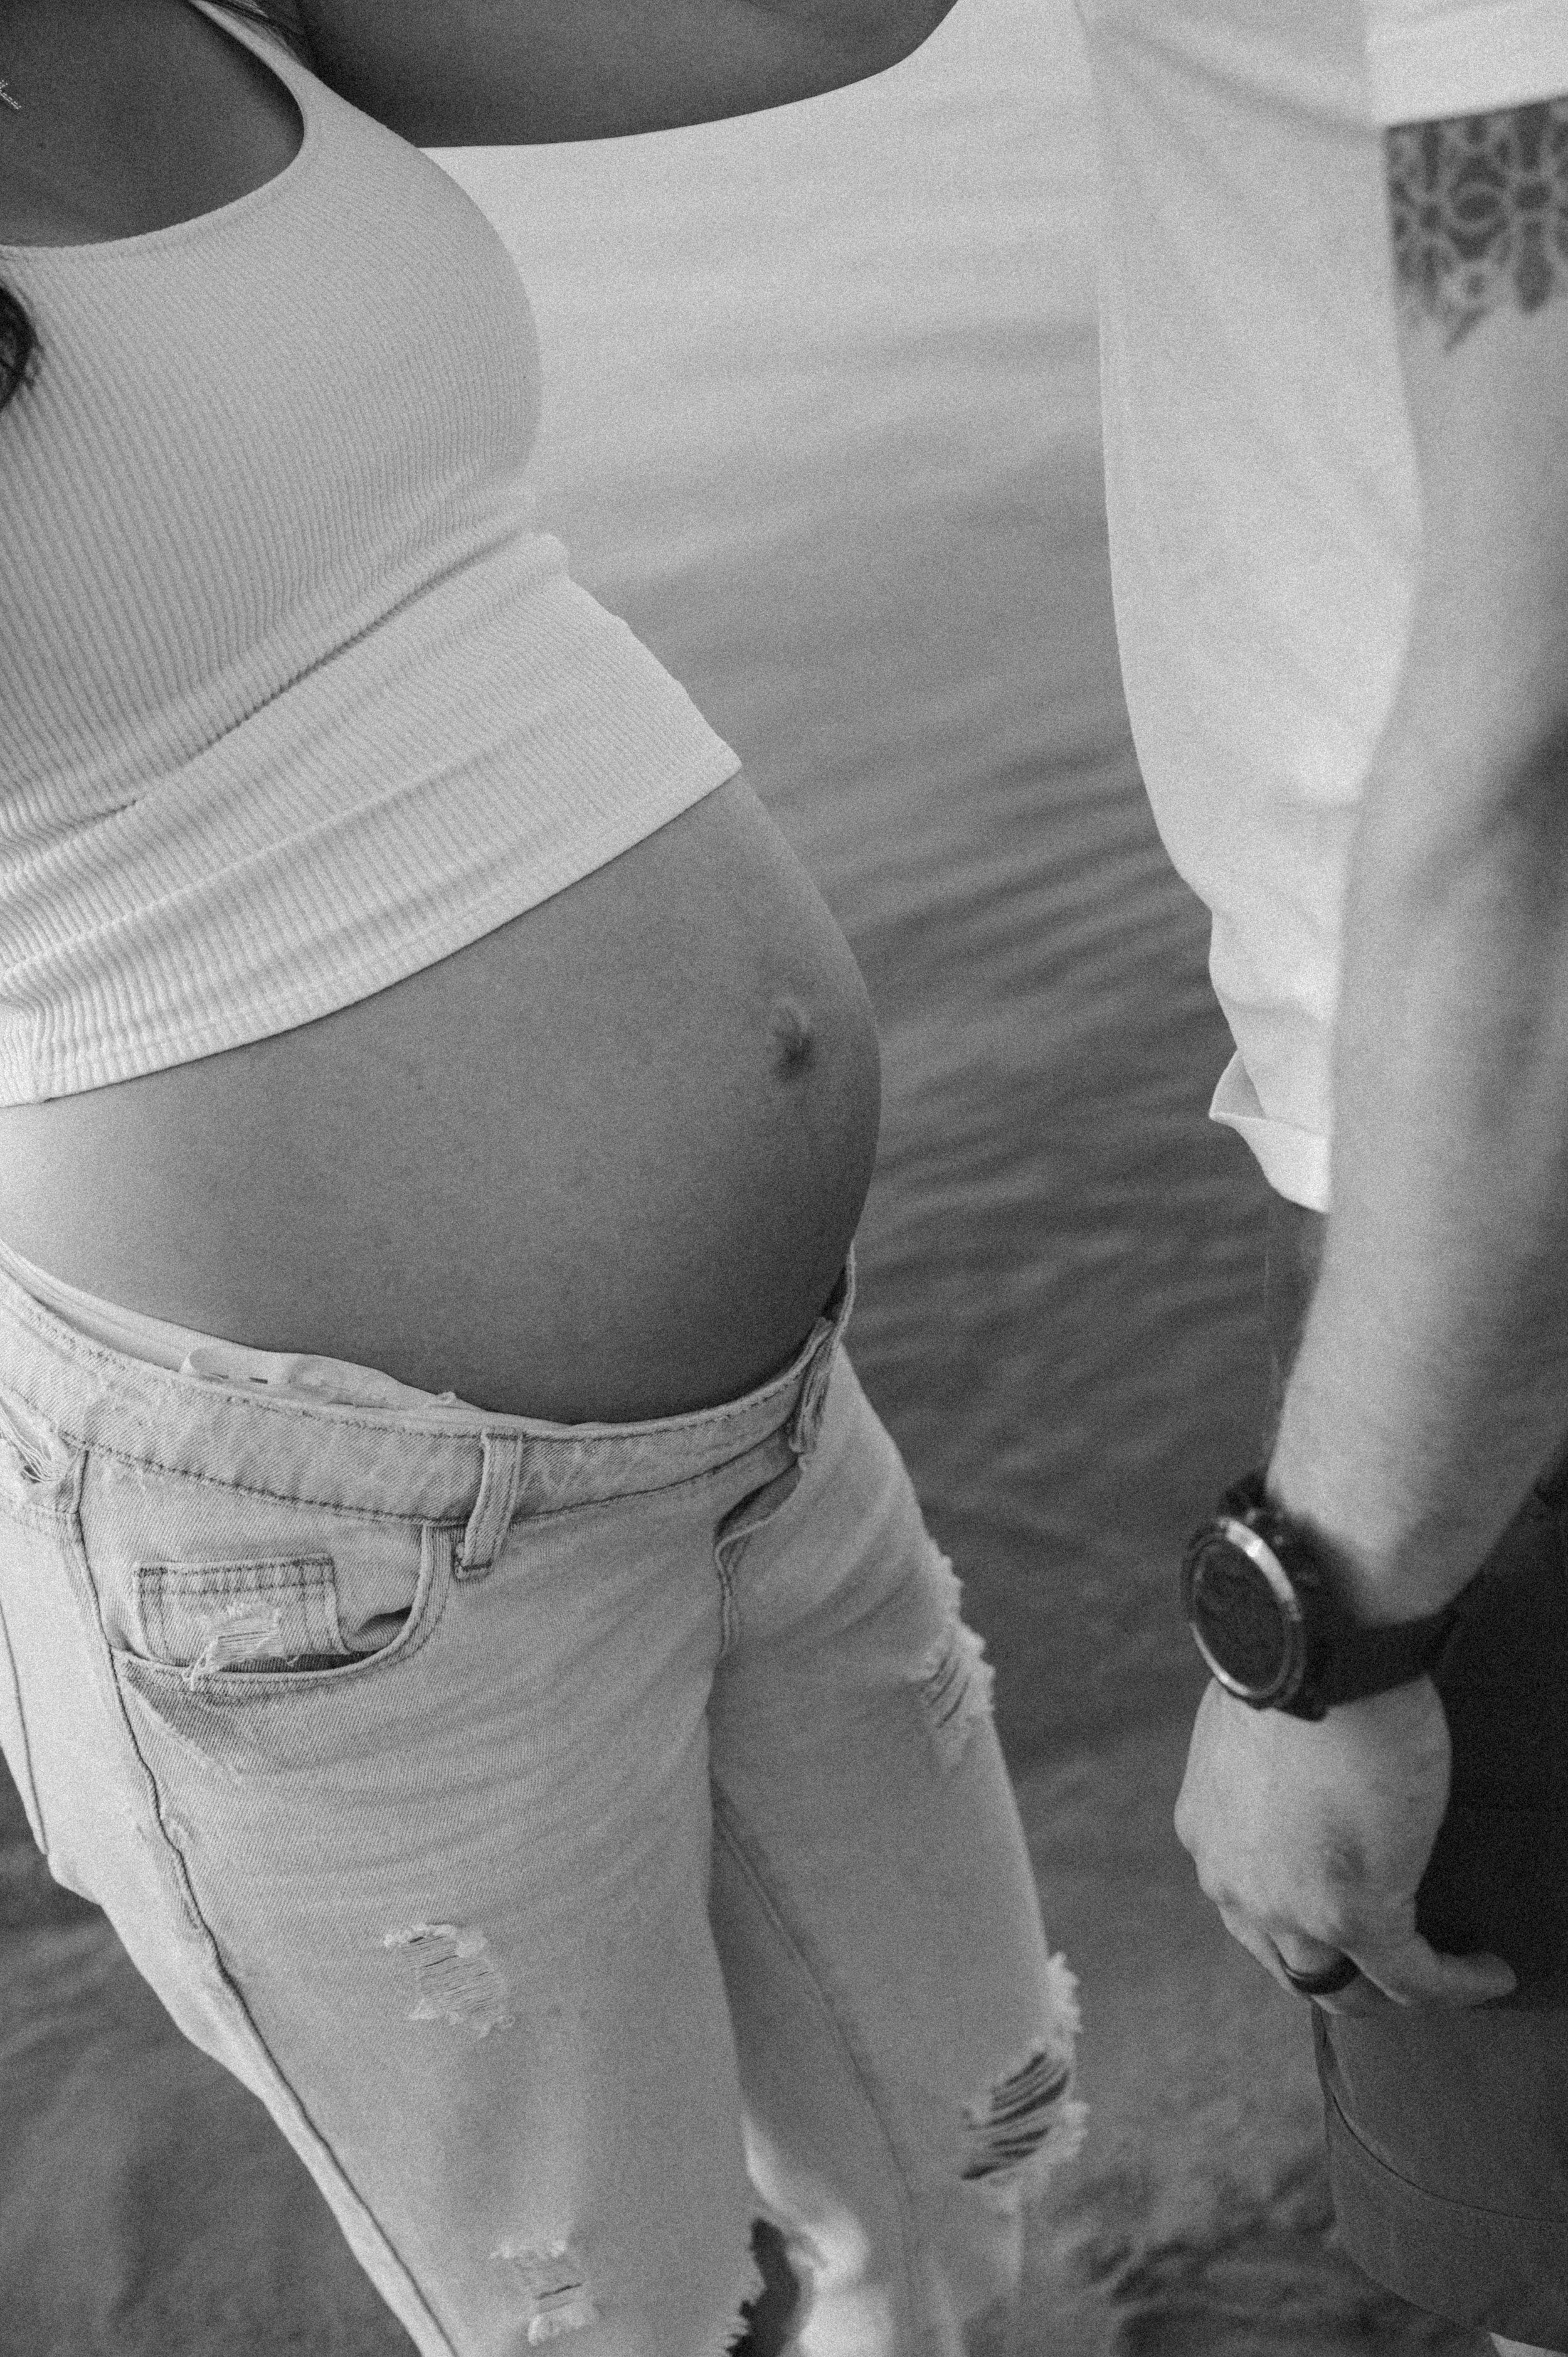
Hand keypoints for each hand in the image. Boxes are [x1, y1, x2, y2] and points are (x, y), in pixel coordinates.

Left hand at [1174, 1675, 1516, 2012]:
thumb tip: (1304, 1769)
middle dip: (1338, 1971)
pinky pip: (1412, 1977)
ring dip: (1389, 1990)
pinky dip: (1455, 1983)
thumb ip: (1265, 1770)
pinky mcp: (1352, 1916)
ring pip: (1340, 1984)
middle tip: (1390, 1963)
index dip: (1296, 1917)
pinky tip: (1489, 1972)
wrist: (1311, 1656)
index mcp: (1208, 1832)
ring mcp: (1288, 1908)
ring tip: (1440, 1976)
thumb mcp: (1254, 1726)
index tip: (1339, 1908)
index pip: (1251, 1901)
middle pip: (1288, 1960)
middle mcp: (1233, 1883)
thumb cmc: (1290, 1667)